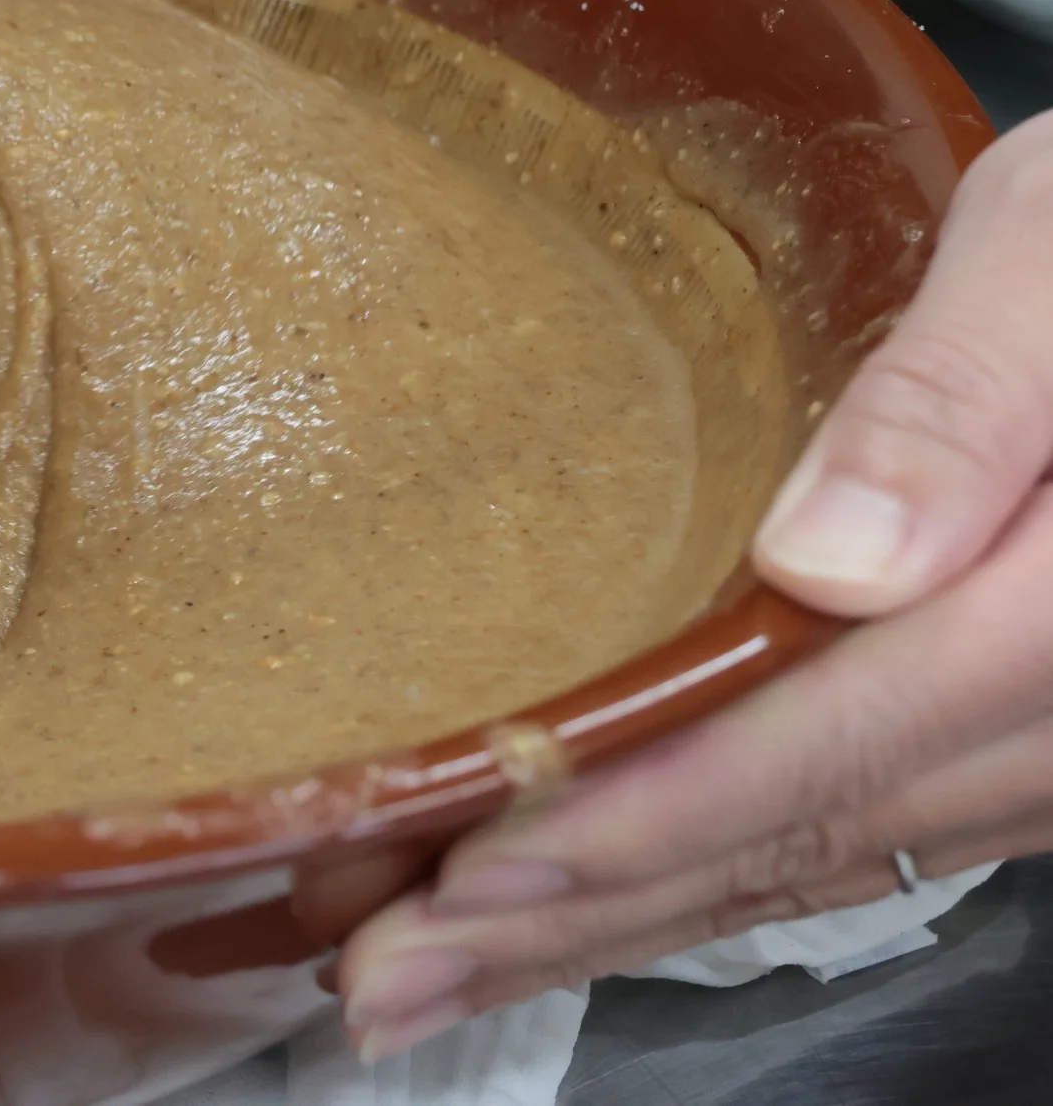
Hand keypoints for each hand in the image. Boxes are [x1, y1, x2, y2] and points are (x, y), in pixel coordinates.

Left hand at [338, 110, 1052, 1060]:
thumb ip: (967, 393)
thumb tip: (836, 561)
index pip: (825, 746)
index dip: (639, 822)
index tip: (466, 876)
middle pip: (795, 840)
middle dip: (572, 916)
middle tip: (379, 972)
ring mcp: (1044, 745)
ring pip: (816, 862)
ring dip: (617, 921)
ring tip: (433, 962)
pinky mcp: (1016, 737)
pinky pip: (856, 835)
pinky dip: (710, 876)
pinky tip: (594, 900)